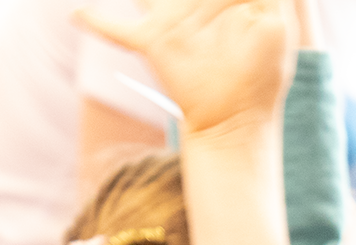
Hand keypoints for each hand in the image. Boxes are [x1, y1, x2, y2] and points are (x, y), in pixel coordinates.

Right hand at [79, 0, 295, 138]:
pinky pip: (117, 29)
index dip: (217, 1)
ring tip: (152, 7)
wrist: (237, 120)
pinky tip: (76, 14)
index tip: (235, 4)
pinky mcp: (153, 42)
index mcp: (225, 0)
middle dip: (181, 0)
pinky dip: (96, 20)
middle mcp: (195, 3)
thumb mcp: (278, 25)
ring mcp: (171, 21)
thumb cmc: (263, 76)